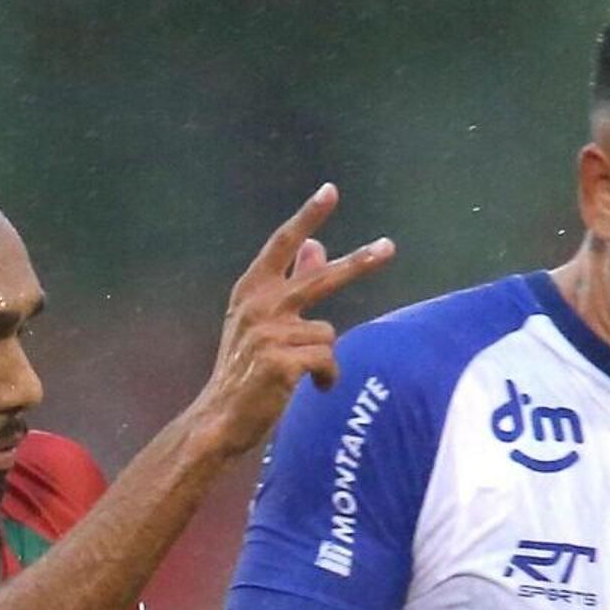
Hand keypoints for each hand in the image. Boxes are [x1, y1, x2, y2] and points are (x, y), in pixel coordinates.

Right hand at [185, 185, 395, 460]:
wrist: (220, 418)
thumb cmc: (245, 370)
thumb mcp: (262, 321)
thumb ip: (291, 282)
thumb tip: (317, 246)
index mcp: (250, 291)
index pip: (282, 244)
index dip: (307, 217)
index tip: (330, 191)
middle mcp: (258, 306)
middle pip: (320, 278)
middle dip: (359, 263)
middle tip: (389, 247)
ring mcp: (269, 334)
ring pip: (327, 333)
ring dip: (324, 357)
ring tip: (306, 374)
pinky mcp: (281, 362)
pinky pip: (327, 361)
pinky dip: (327, 377)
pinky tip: (313, 388)